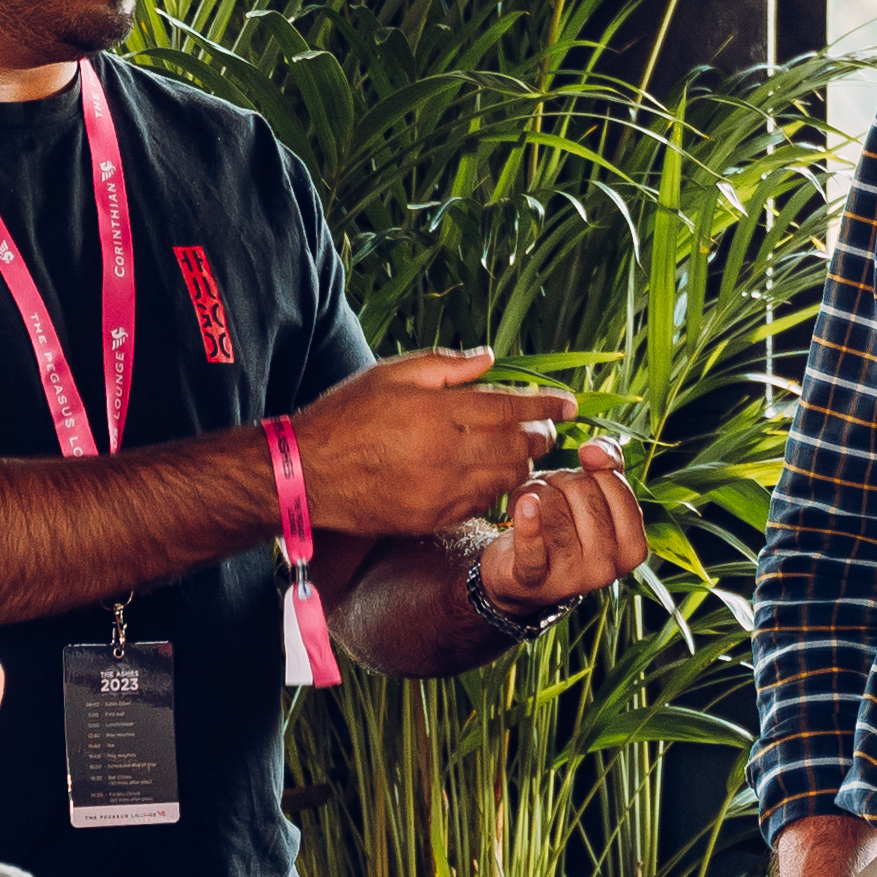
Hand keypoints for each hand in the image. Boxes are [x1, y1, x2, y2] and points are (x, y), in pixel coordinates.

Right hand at [290, 350, 573, 536]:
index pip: (510, 407)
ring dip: (523, 463)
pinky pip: (482, 502)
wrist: (306, 474)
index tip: (570, 403)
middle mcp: (445, 453)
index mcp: (436, 412)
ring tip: (524, 451)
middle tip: (548, 427)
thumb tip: (491, 359)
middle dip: (541, 434)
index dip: (546, 404)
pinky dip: (496, 488)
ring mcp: (441, 490)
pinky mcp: (433, 517)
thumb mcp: (390, 374)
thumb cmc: (345, 417)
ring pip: (508, 478)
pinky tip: (493, 476)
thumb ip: (444, 365)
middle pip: (518, 445)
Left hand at [477, 442, 649, 606]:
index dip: (589, 472)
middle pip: (582, 492)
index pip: (614, 484)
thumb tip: (593, 450)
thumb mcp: (595, 496)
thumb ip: (609, 465)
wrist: (522, 574)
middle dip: (558, 481)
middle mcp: (608, 567)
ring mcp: (572, 577)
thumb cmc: (563, 526)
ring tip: (524, 506)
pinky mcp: (532, 579)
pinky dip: (529, 523)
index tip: (575, 482)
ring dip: (532, 493)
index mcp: (633, 548)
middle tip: (545, 496)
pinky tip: (526, 504)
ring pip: (552, 506)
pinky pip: (532, 546)